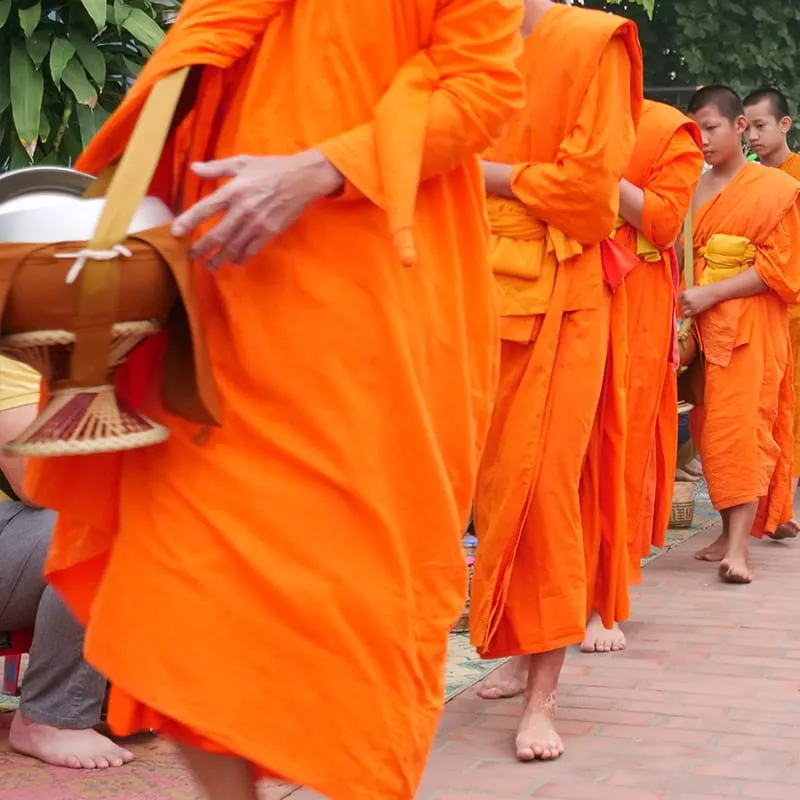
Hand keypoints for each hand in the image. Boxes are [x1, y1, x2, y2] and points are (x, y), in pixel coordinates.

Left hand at [171, 150, 343, 268]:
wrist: (302, 179)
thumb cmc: (271, 168)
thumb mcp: (242, 161)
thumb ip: (216, 167)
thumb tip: (193, 168)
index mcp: (233, 190)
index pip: (204, 209)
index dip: (188, 222)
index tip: (175, 233)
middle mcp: (242, 210)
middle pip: (217, 235)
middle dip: (202, 248)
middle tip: (192, 256)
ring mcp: (257, 224)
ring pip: (233, 247)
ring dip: (219, 259)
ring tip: (210, 266)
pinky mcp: (269, 232)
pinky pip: (251, 250)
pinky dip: (241, 258)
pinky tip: (234, 261)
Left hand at [679, 285, 718, 316]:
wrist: (712, 293)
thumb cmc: (704, 290)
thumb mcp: (693, 288)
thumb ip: (687, 292)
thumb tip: (683, 296)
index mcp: (685, 293)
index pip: (679, 298)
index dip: (682, 300)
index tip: (685, 301)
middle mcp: (686, 299)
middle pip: (681, 304)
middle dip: (684, 305)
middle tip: (689, 305)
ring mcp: (690, 305)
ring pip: (683, 310)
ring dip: (686, 310)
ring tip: (690, 308)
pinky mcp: (694, 310)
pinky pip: (686, 314)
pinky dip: (687, 314)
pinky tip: (690, 313)